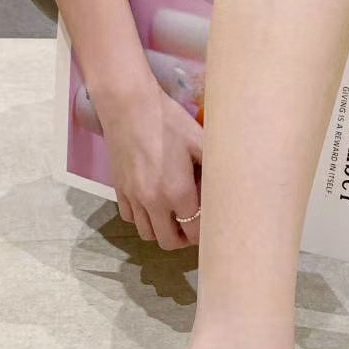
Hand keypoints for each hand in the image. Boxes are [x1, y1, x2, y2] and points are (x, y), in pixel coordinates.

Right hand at [99, 78, 202, 248]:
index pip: (195, 232)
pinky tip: (153, 204)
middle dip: (184, 238)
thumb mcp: (200, 142)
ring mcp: (134, 198)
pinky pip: (131, 218)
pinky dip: (143, 218)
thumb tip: (228, 187)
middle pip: (169, 242)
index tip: (211, 223)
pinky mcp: (119, 190)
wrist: (129, 106)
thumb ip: (214, 170)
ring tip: (174, 217)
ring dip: (163, 230)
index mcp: (178, 193)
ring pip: (148, 234)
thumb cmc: (169, 122)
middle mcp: (154, 202)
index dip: (205, 232)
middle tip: (194, 225)